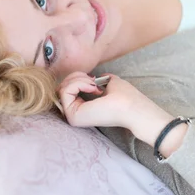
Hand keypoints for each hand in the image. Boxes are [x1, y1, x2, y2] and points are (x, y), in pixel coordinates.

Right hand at [56, 72, 185, 155]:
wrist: (133, 108)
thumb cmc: (125, 97)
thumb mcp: (107, 83)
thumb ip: (96, 81)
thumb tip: (92, 76)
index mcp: (83, 108)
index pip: (67, 88)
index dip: (77, 78)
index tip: (94, 79)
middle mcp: (75, 114)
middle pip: (61, 87)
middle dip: (75, 76)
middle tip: (92, 79)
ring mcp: (72, 117)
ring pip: (62, 88)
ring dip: (78, 79)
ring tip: (93, 83)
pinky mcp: (73, 116)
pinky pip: (65, 91)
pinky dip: (78, 83)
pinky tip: (92, 87)